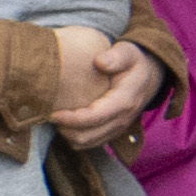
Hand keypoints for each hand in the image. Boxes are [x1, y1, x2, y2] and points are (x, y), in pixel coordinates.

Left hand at [41, 29, 160, 141]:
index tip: (52, 113)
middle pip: (87, 136)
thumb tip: (99, 62)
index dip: (72, 119)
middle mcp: (122, 119)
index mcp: (125, 101)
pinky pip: (90, 143)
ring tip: (55, 118)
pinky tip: (65, 122)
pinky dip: (74, 137)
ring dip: (68, 134)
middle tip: (47, 114)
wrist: (148, 77)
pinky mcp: (112, 132)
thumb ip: (116, 56)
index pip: (95, 117)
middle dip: (65, 129)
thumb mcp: (128, 52)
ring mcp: (118, 128)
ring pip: (87, 143)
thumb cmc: (133, 62)